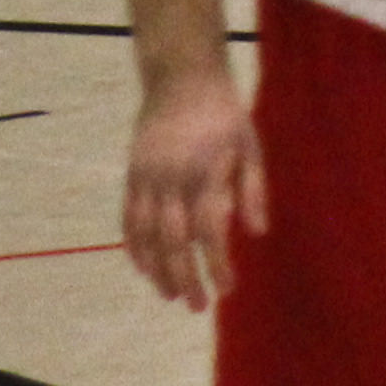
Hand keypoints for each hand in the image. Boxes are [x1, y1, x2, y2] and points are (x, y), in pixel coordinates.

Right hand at [124, 72, 265, 313]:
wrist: (181, 78)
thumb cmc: (225, 114)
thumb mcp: (251, 145)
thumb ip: (253, 190)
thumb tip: (258, 233)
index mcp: (205, 173)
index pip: (209, 231)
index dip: (218, 263)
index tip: (229, 288)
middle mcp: (171, 180)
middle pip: (174, 241)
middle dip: (185, 277)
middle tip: (198, 307)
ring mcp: (146, 178)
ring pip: (146, 235)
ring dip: (157, 269)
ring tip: (170, 295)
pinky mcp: (132, 174)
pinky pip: (127, 218)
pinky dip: (133, 245)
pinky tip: (143, 266)